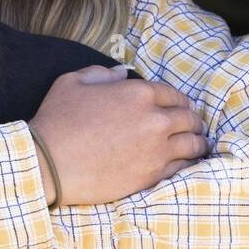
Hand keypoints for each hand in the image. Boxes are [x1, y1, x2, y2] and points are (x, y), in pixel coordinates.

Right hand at [28, 65, 210, 206]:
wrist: (50, 164)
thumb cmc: (58, 120)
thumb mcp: (72, 82)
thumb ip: (101, 73)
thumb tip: (121, 74)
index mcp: (139, 93)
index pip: (174, 94)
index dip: (178, 100)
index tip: (180, 106)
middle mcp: (155, 120)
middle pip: (189, 119)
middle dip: (192, 120)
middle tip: (192, 126)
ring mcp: (157, 150)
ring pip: (193, 145)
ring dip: (197, 142)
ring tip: (197, 145)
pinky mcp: (153, 175)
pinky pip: (183, 168)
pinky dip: (188, 164)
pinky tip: (186, 164)